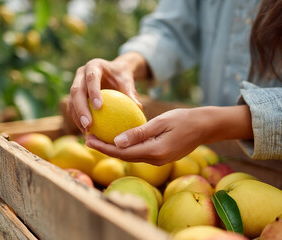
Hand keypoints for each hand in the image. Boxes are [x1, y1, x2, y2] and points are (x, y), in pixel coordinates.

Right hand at [68, 52, 149, 132]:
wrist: (112, 71)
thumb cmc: (121, 76)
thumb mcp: (127, 80)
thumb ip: (130, 91)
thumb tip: (138, 107)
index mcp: (94, 66)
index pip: (91, 78)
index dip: (93, 92)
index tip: (99, 107)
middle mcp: (81, 73)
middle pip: (76, 90)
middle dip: (81, 108)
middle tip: (88, 124)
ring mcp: (75, 83)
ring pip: (71, 100)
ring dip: (77, 116)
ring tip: (86, 130)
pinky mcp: (74, 94)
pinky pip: (72, 107)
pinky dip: (77, 118)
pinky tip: (85, 130)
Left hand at [85, 105, 252, 165]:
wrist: (204, 127)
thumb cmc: (184, 120)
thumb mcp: (160, 122)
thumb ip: (139, 133)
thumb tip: (116, 142)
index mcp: (154, 152)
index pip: (122, 153)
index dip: (103, 148)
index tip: (88, 139)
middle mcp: (155, 161)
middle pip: (123, 157)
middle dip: (104, 149)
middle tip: (87, 139)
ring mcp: (158, 161)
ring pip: (130, 156)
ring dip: (113, 149)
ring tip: (97, 139)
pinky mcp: (160, 157)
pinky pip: (138, 153)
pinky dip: (125, 147)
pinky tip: (116, 139)